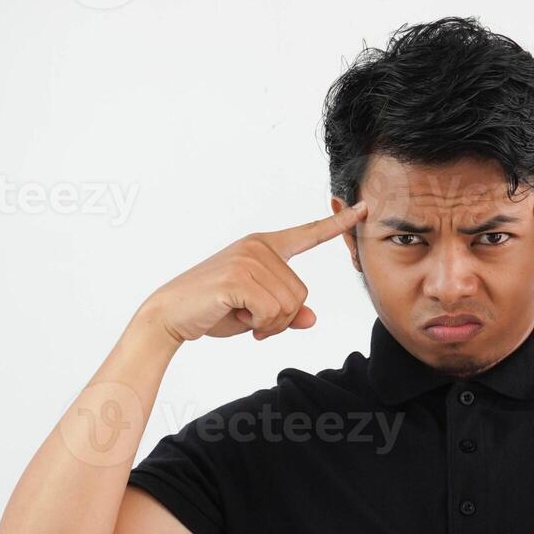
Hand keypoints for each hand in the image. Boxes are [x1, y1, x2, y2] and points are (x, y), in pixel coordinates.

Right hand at [143, 202, 367, 342]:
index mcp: (264, 247)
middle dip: (280, 319)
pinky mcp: (238, 276)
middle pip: (301, 295)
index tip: (363, 209)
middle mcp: (259, 247)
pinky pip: (271, 312)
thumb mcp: (256, 312)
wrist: (169, 315)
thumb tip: (312, 319)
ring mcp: (248, 259)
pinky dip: (258, 325)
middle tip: (252, 319)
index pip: (307, 234)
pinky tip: (237, 318)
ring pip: (289, 306)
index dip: (337, 224)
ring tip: (242, 317)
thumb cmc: (213, 310)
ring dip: (269, 324)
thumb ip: (286, 312)